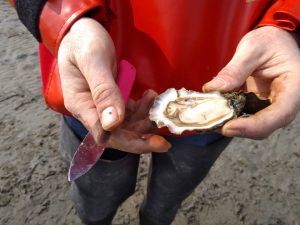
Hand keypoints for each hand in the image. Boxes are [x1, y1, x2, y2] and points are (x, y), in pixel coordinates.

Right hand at [58, 19, 169, 152]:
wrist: (82, 30)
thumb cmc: (83, 41)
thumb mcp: (93, 60)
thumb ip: (102, 91)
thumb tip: (112, 124)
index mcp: (81, 105)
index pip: (105, 134)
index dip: (130, 142)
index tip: (156, 143)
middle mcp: (92, 110)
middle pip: (119, 134)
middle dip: (143, 137)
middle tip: (166, 141)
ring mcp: (104, 106)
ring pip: (128, 123)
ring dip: (145, 117)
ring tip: (155, 99)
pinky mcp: (114, 99)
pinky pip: (131, 111)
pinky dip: (144, 107)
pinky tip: (150, 95)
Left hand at [203, 26, 299, 138]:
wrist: (275, 41)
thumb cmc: (270, 41)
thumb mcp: (252, 49)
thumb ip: (234, 70)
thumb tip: (212, 89)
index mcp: (294, 86)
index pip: (279, 114)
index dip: (254, 126)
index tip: (228, 127)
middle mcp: (286, 101)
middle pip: (266, 126)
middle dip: (238, 128)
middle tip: (213, 124)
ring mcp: (272, 106)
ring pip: (254, 125)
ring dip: (231, 124)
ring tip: (211, 119)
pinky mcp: (259, 106)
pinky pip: (246, 116)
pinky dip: (230, 116)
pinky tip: (215, 112)